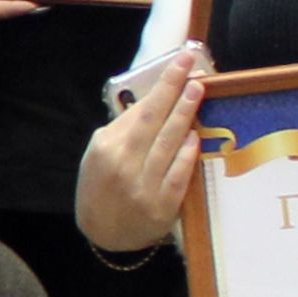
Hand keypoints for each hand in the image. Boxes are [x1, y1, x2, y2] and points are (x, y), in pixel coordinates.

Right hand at [77, 43, 206, 254]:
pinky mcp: (162, 205)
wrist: (103, 233)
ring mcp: (144, 186)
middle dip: (175, 90)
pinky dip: (188, 154)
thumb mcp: (99, 155)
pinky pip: (179, 174)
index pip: (139, 110)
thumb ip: (124, 130)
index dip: (162, 84)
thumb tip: (155, 100)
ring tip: (197, 91)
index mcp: (105, 148)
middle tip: (192, 68)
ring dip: (185, 114)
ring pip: (169, 143)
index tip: (180, 63)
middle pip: (154, 120)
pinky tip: (196, 135)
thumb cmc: (103, 186)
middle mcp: (123, 164)